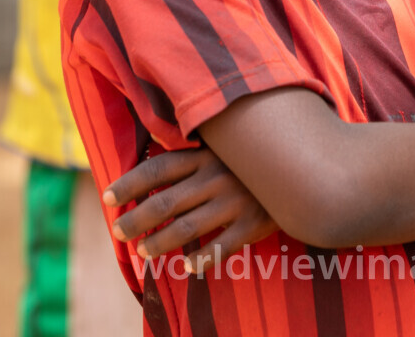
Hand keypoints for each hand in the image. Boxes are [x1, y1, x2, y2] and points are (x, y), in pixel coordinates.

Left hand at [104, 147, 277, 275]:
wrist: (307, 170)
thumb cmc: (255, 158)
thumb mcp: (226, 146)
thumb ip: (196, 154)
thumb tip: (154, 159)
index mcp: (206, 156)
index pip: (158, 169)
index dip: (129, 183)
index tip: (107, 197)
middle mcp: (216, 178)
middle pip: (165, 202)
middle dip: (136, 218)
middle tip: (118, 232)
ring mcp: (235, 201)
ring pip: (187, 228)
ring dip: (160, 242)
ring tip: (143, 251)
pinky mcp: (253, 223)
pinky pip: (222, 247)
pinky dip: (203, 259)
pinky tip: (188, 267)